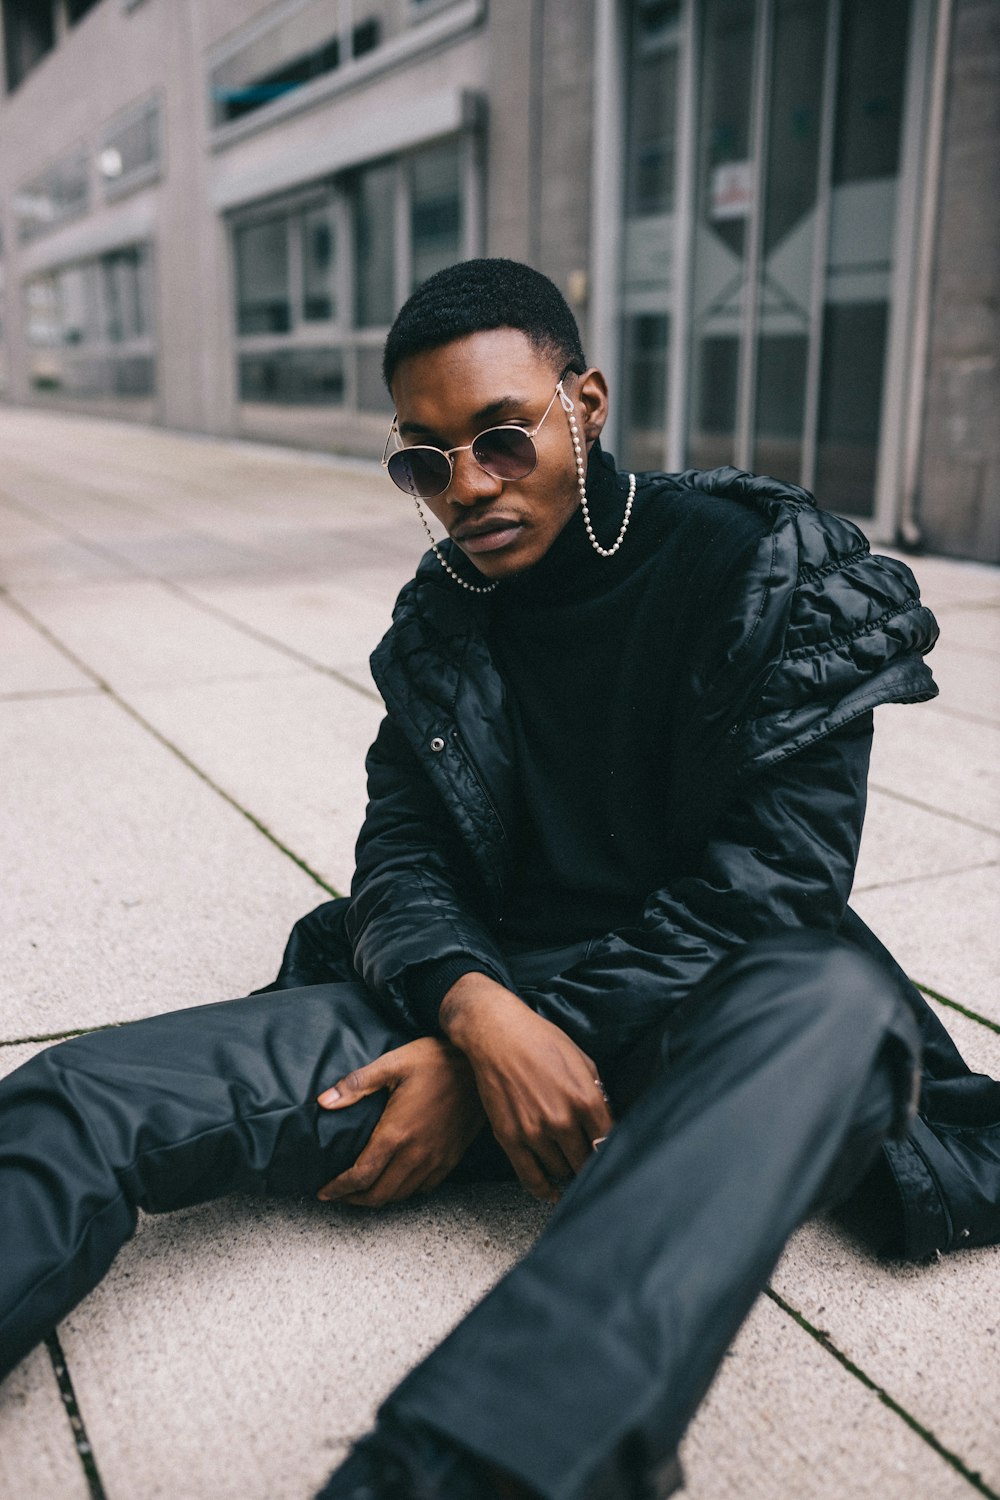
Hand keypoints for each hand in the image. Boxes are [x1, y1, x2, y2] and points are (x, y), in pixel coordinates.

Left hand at [316, 1037, 484, 1207]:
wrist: (478, 1067)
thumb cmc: (435, 1061)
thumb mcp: (392, 1064)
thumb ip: (355, 1085)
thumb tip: (323, 1101)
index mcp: (396, 1133)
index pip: (360, 1176)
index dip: (338, 1189)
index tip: (324, 1193)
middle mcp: (416, 1153)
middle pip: (380, 1194)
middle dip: (354, 1200)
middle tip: (339, 1195)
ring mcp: (436, 1158)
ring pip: (402, 1194)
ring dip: (379, 1198)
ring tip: (363, 1191)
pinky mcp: (451, 1157)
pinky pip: (424, 1187)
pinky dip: (405, 1191)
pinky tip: (397, 1180)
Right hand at [440, 973, 613, 1203]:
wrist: (498, 1035)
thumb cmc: (542, 1042)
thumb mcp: (582, 1061)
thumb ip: (598, 1095)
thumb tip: (610, 1123)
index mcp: (585, 1099)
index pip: (608, 1143)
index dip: (611, 1153)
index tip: (612, 1158)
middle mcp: (562, 1120)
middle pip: (585, 1162)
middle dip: (589, 1163)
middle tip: (588, 1161)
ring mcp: (535, 1132)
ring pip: (561, 1171)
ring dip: (566, 1170)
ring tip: (568, 1164)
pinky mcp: (510, 1138)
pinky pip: (531, 1178)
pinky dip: (544, 1190)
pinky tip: (552, 1192)